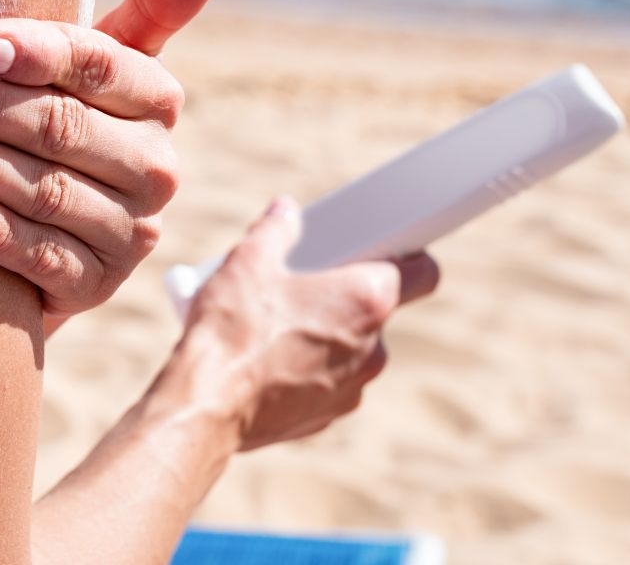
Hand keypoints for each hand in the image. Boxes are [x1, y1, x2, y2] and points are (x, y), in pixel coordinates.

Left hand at [0, 0, 236, 321]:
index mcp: (156, 98)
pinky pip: (44, 258)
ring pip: (49, 191)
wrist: (26, 230)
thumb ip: (153, 0)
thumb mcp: (90, 61)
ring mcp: (131, 233)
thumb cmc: (48, 114)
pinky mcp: (97, 287)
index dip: (35, 53)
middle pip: (65, 127)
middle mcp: (157, 167)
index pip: (98, 65)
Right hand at [176, 197, 439, 450]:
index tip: (383, 249)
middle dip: (348, 295)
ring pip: (353, 348)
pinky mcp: (329, 416)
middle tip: (309, 281)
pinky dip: (310, 368)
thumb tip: (285, 213)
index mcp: (367, 300)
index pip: (422, 271)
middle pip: (379, 310)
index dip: (407, 255)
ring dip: (328, 334)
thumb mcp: (249, 260)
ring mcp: (354, 387)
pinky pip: (330, 381)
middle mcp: (373, 347)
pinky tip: (270, 359)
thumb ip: (276, 228)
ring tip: (280, 323)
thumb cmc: (233, 329)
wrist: (207, 404)